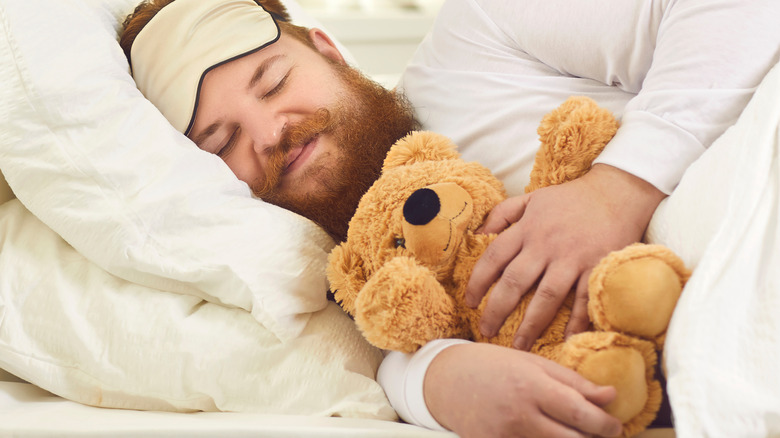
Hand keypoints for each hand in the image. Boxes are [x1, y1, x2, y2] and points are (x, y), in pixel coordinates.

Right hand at [423, 342, 622, 437]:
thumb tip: (612, 396)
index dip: (606, 425)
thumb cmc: (494, 365)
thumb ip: (573, 382)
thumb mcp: (533, 363)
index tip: (615, 426)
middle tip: (601, 435)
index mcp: (532, 386)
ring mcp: (504, 436)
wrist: (445, 380)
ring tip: (572, 433)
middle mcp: (519, 414)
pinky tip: (543, 434)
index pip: (581, 414)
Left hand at [465, 164, 665, 349]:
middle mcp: (546, 245)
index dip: (478, 281)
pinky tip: (566, 340)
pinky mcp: (597, 267)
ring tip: (518, 345)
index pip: (494, 257)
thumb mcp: (532, 198)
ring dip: (531, 324)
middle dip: (497, 309)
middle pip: (515, 281)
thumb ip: (503, 213)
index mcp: (528, 228)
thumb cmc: (571, 198)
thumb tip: (477, 234)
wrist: (618, 191)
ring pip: (546, 296)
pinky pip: (584, 299)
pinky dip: (577, 321)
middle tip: (486, 331)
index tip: (470, 302)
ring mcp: (572, 258)